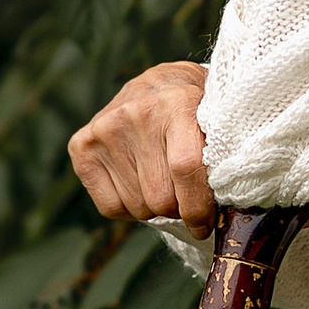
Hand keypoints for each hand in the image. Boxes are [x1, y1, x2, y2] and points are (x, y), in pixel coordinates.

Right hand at [68, 60, 214, 229]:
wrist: (161, 84)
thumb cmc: (196, 110)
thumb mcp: (217, 122)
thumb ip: (221, 158)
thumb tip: (226, 213)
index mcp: (176, 103)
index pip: (185, 169)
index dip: (197, 207)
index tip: (205, 225)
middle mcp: (135, 114)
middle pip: (160, 197)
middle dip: (178, 208)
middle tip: (186, 197)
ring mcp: (104, 129)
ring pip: (138, 206)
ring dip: (155, 206)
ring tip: (163, 183)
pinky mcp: (82, 145)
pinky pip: (110, 207)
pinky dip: (128, 207)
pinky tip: (138, 183)